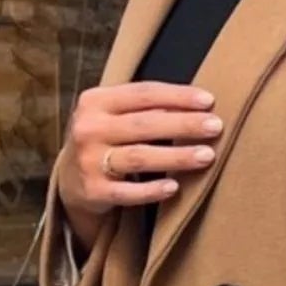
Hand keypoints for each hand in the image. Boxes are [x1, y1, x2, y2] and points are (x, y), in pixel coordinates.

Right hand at [60, 81, 225, 230]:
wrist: (69, 180)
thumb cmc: (104, 140)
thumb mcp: (114, 116)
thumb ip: (143, 108)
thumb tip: (195, 105)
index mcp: (95, 101)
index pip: (143, 93)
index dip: (178, 96)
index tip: (209, 101)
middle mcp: (89, 128)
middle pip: (145, 124)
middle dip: (184, 125)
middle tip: (215, 127)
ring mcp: (88, 161)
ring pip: (140, 157)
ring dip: (177, 156)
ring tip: (207, 156)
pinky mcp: (93, 191)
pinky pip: (128, 192)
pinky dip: (152, 190)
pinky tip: (175, 187)